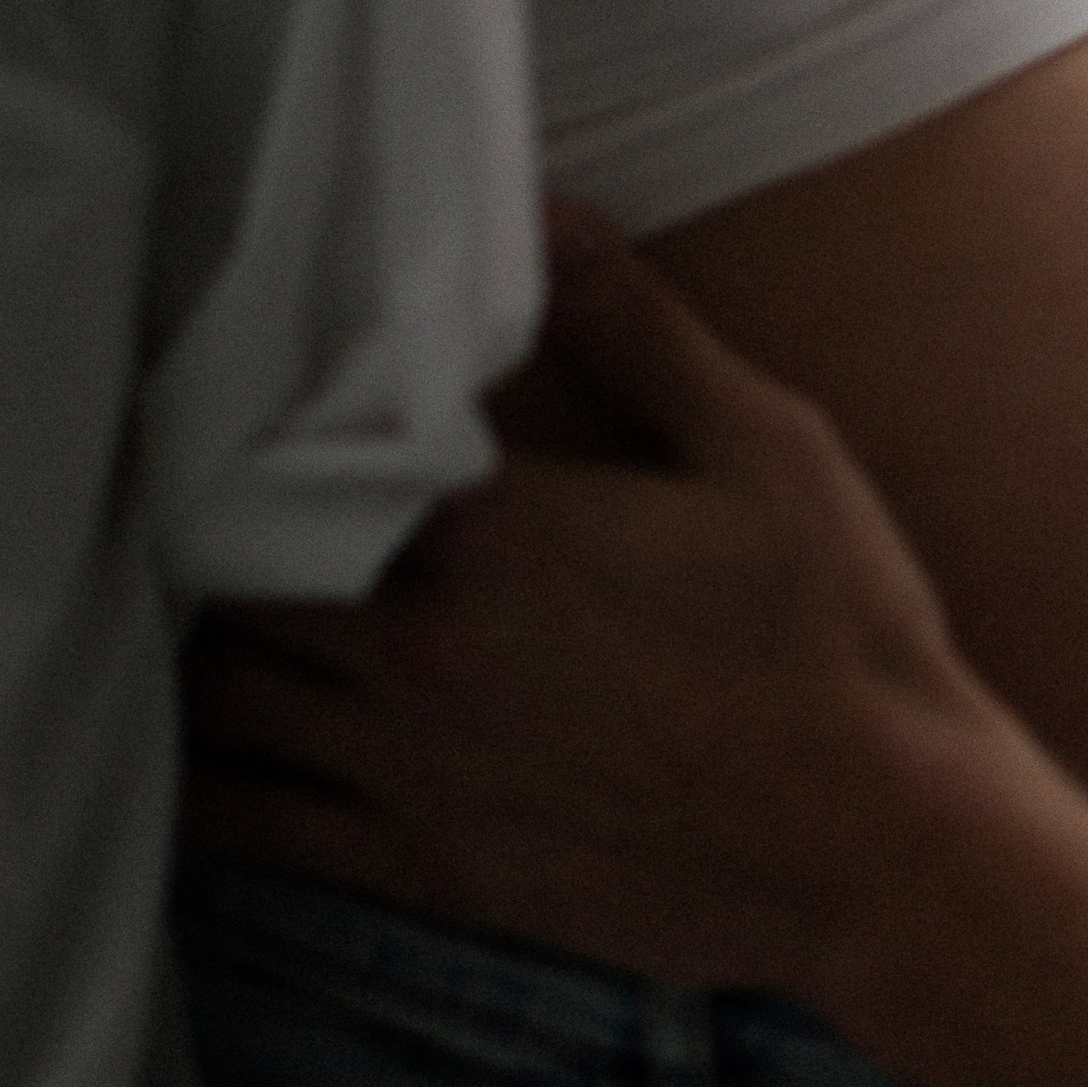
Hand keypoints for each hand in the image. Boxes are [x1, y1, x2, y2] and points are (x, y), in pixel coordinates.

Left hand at [182, 217, 1005, 1000]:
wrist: (886, 846)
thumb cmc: (842, 641)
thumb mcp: (769, 451)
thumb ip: (639, 331)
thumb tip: (545, 216)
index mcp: (490, 533)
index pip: (292, 453)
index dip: (252, 424)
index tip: (254, 397)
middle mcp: (419, 650)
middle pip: (224, 575)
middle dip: (212, 535)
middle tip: (221, 500)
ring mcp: (411, 770)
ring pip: (214, 700)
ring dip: (201, 648)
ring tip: (218, 612)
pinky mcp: (428, 870)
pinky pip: (253, 827)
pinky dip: (202, 781)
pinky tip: (203, 749)